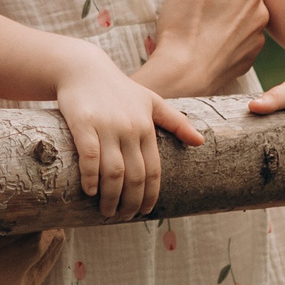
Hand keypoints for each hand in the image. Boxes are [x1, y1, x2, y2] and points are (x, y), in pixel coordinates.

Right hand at [57, 54, 202, 220]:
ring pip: (114, 171)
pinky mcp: (83, 123)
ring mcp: (106, 126)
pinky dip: (91, 177)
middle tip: (124, 216)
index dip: (150, 195)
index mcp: (147, 127)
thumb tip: (201, 142)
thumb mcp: (151, 101)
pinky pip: (90, 156)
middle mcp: (130, 128)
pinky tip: (89, 191)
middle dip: (131, 202)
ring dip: (111, 197)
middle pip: (135, 176)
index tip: (144, 212)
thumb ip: (176, 122)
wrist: (83, 68)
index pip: (154, 170)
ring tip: (107, 210)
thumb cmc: (118, 89)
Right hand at [135, 0, 267, 97]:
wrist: (185, 75)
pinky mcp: (247, 57)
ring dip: (228, 4)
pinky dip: (228, 27)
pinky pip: (240, 33)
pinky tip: (207, 33)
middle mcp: (261, 11)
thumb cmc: (186, 23)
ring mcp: (256, 37)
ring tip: (202, 10)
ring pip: (244, 9)